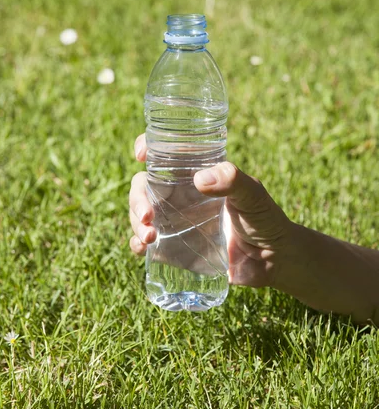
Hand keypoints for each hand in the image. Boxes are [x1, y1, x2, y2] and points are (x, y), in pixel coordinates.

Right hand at [129, 134, 291, 288]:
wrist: (273, 260)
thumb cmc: (265, 219)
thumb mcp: (254, 195)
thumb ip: (234, 181)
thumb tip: (200, 179)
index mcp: (196, 175)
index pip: (165, 155)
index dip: (148, 148)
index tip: (141, 154)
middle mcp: (180, 196)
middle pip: (143, 188)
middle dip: (137, 199)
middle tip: (147, 216)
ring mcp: (175, 222)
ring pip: (140, 215)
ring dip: (136, 223)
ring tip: (149, 237)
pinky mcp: (174, 248)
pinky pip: (146, 244)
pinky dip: (137, 244)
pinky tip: (142, 248)